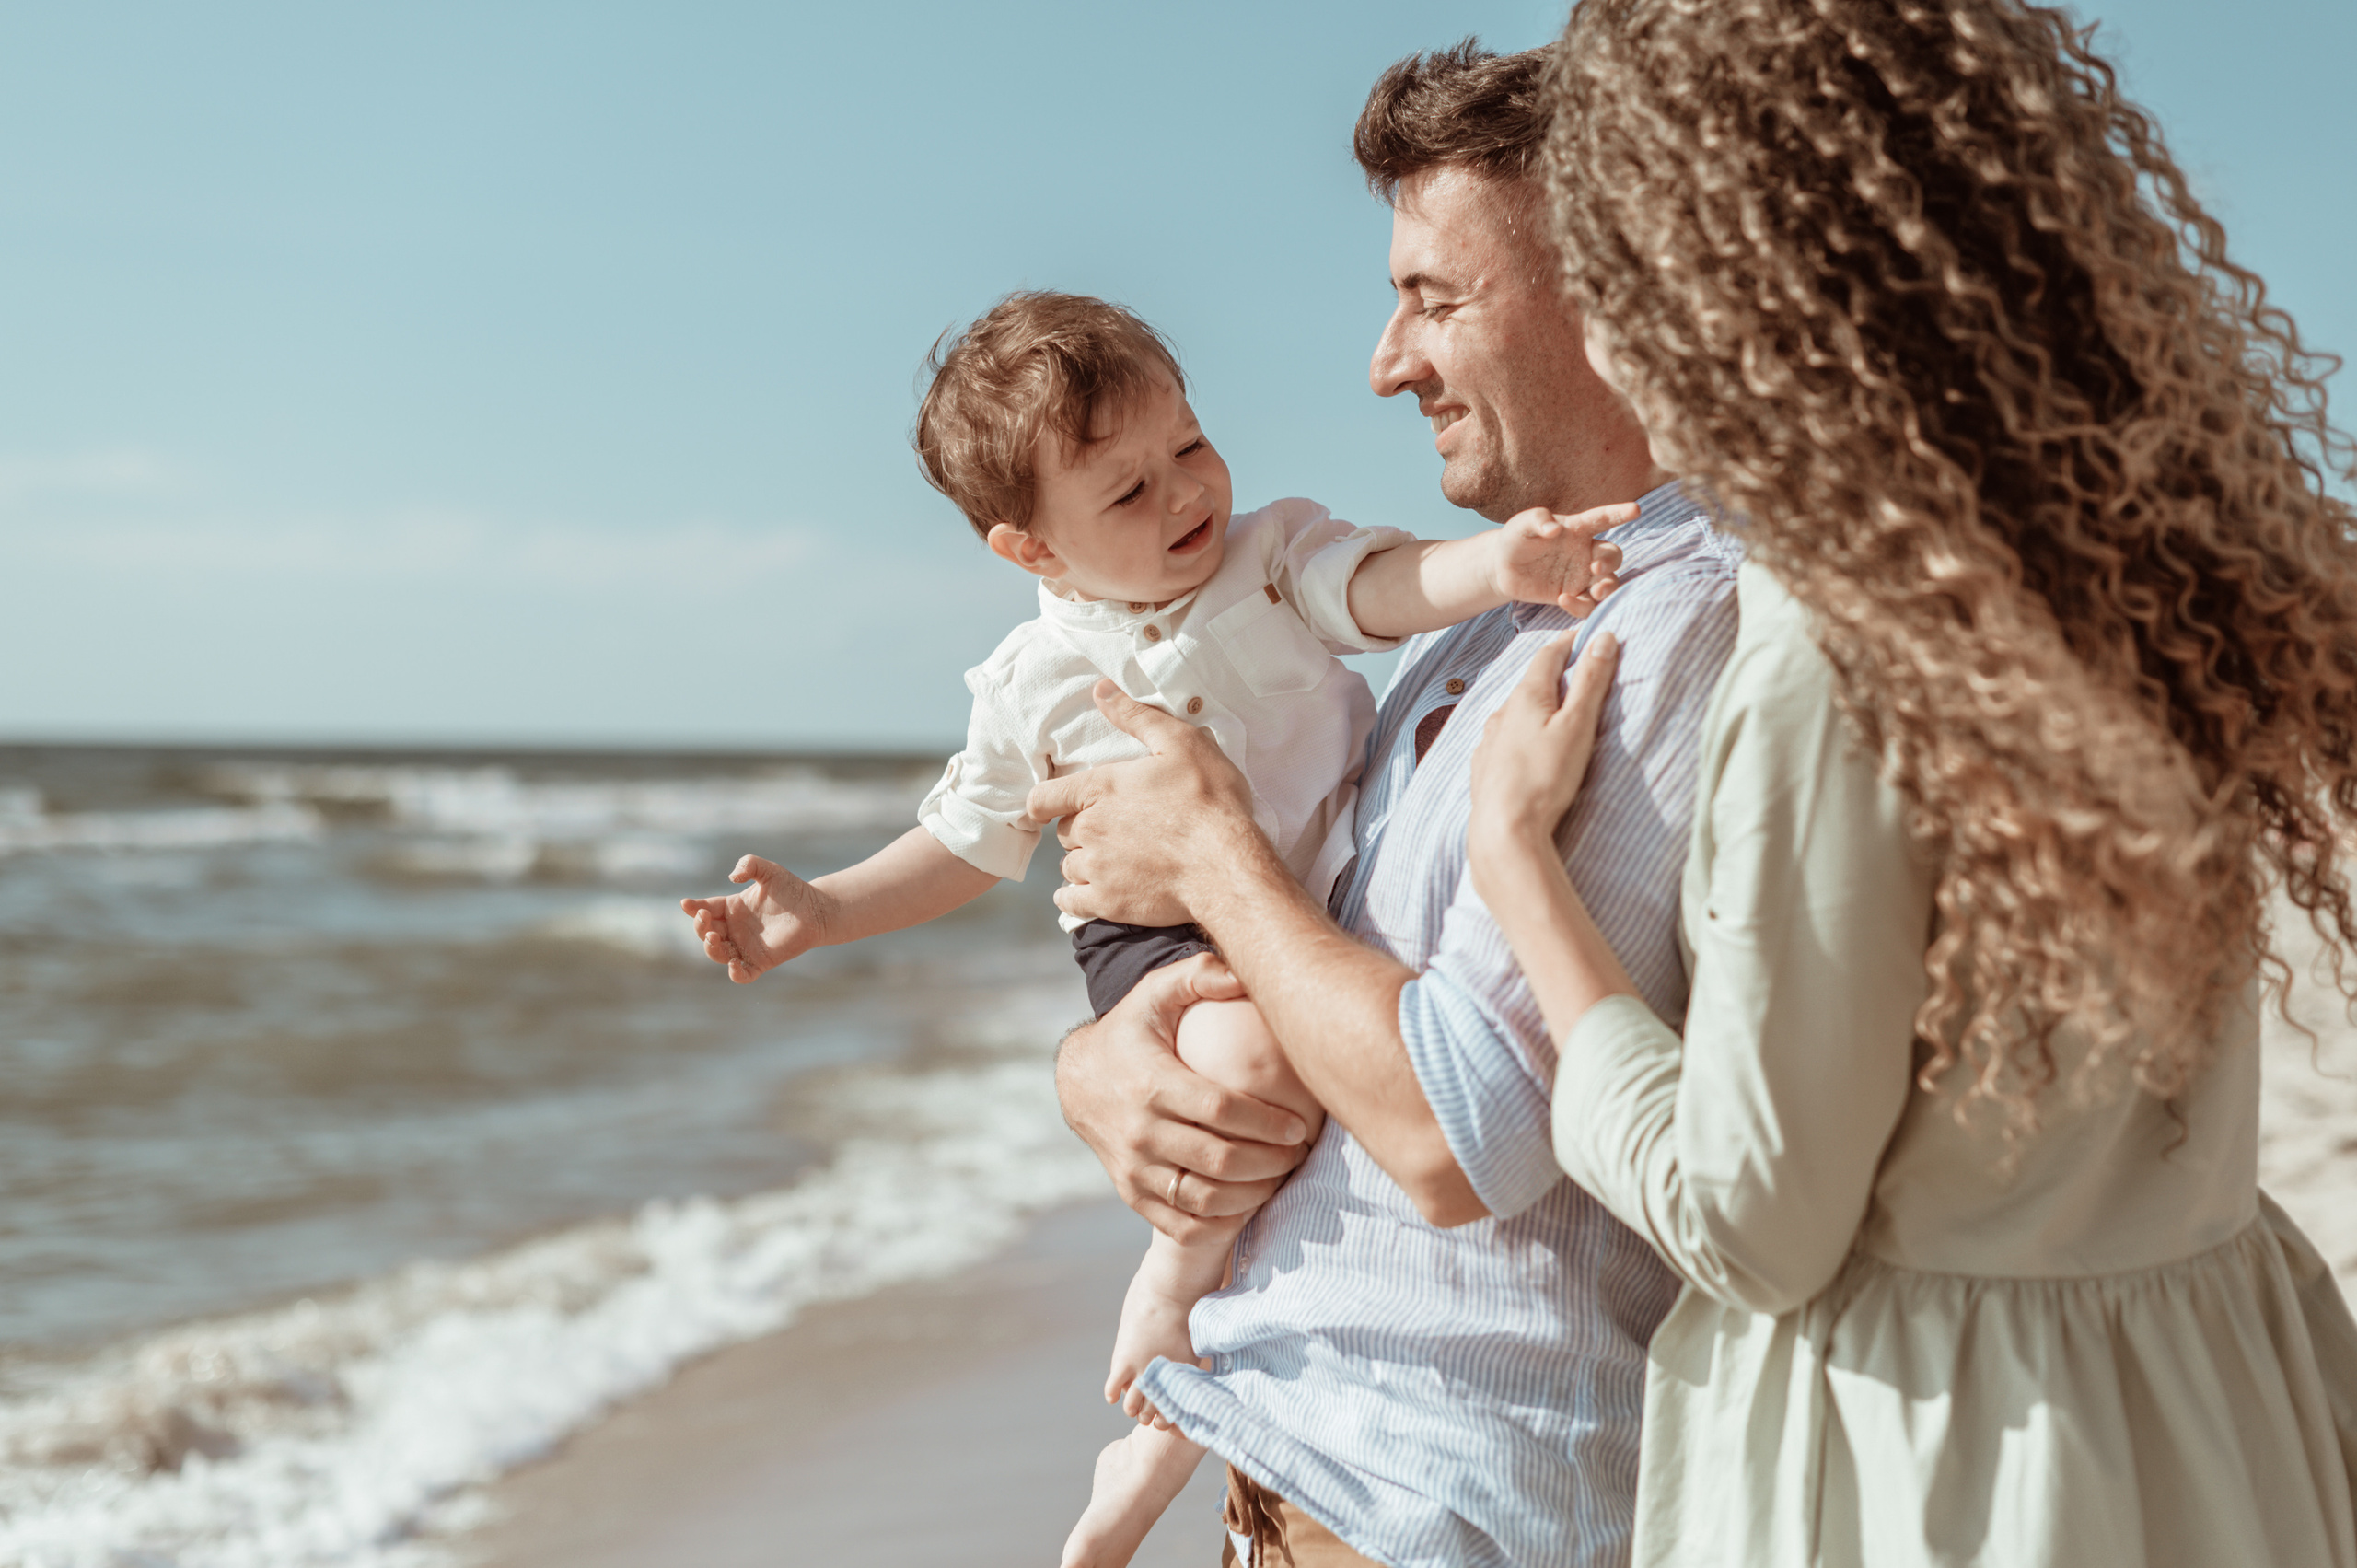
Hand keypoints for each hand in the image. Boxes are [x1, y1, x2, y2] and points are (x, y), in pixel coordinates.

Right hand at [679, 855, 834, 981]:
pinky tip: (734, 965)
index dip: (693, 907)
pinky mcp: (761, 962)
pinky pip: (743, 974)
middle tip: (704, 918)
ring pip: (718, 954)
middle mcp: (735, 929)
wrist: (816, 909)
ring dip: (710, 948)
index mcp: (732, 908)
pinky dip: (735, 973)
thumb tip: (732, 876)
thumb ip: (750, 864)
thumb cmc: (792, 889)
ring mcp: (746, 946)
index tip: (686, 904)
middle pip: (706, 932)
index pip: (705, 909)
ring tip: (712, 937)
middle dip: (700, 927)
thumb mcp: (769, 870)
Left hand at [1027, 680, 1264, 926]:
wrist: (1227, 866)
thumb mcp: (1181, 743)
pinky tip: (1097, 892)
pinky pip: (1071, 902)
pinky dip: (1077, 898)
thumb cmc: (1210, 801)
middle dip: (1081, 830)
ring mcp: (1096, 868)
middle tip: (1115, 830)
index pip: (1044, 795)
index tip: (1052, 806)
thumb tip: (1101, 690)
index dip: (1045, 801)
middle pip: (1065, 832)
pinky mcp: (1108, 902)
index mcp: (1100, 788)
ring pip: (1069, 867)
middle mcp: (1089, 829)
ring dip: (1084, 864)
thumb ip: (1136, 716)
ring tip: (1115, 861)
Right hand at [1056, 954, 1310, 1244]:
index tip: (1300, 1127)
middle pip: (1219, 1159)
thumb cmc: (1131, 1032)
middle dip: (1270, 1162)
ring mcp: (1134, 1168)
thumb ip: (1198, 976)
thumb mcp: (1155, 994)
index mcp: (1152, 1083)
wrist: (1077, 1082)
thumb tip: (1244, 974)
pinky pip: (1181, 1224)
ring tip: (1279, 1176)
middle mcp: (1140, 1131)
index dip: (1267, 1123)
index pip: (1221, 1111)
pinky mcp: (1132, 1193)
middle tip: (1298, 1154)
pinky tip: (1247, 1203)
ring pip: (1204, 1198)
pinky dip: (1220, 1222)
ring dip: (1252, 1194)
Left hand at [1469, 628, 1621, 859]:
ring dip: (1537, 706)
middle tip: (1581, 672)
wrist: (1504, 830)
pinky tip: (1529, 747)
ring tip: (1558, 713)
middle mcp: (1502, 713)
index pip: (1549, 654)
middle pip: (1532, 683)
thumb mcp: (1578, 725)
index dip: (1572, 642)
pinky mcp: (1485, 767)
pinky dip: (1522, 734)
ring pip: (1515, 712)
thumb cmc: (1545, 778)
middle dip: (1556, 675)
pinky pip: (1504, 739)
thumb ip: (1591, 682)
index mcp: (1526, 696)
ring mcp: (1490, 741)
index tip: (1591, 636)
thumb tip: (1603, 639)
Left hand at [1487, 502, 1633, 616]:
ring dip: (1609, 589)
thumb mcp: (1521, 525)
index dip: (1619, 513)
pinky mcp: (1574, 596)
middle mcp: (1586, 552)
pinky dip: (1581, 606)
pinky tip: (1562, 599)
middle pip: (1614, 557)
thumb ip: (1537, 520)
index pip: (1603, 519)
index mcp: (1578, 530)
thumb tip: (1554, 529)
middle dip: (1611, 562)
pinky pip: (1589, 605)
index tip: (1635, 509)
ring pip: (1609, 584)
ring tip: (1597, 592)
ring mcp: (1582, 576)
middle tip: (1596, 567)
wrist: (1502, 568)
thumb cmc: (1516, 539)